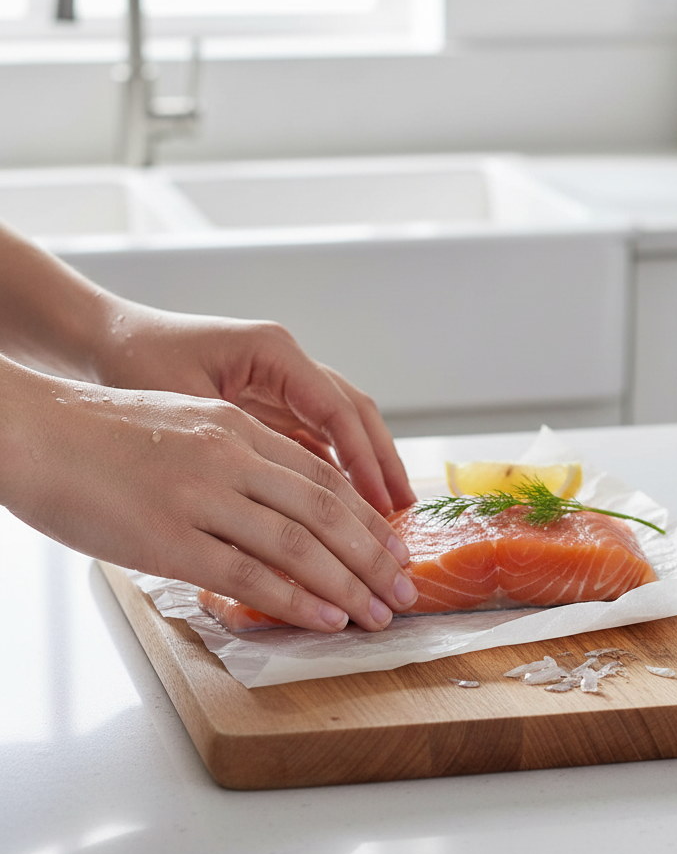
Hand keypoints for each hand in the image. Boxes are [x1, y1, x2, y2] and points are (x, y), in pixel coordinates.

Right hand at [0, 361, 418, 631]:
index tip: (392, 547)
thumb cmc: (97, 434)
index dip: (364, 516)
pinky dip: (295, 598)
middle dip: (373, 556)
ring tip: (378, 614)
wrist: (28, 430)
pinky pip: (247, 574)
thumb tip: (270, 503)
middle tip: (403, 590)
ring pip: (297, 545)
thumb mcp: (182, 426)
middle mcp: (229, 458)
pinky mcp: (167, 538)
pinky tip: (325, 618)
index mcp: (236, 429)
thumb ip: (231, 459)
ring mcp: (200, 497)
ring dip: (347, 585)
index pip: (322, 477)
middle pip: (325, 511)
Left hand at [91, 301, 416, 515]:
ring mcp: (280, 381)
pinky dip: (336, 466)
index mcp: (273, 353)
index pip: (337, 409)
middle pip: (354, 413)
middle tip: (403, 513)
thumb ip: (237, 450)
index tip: (382, 504)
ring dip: (367, 466)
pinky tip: (347, 501)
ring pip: (342, 424)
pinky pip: (315, 434)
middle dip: (382, 463)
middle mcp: (287, 363)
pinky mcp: (268, 400)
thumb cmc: (131, 363)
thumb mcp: (182, 406)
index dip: (364, 460)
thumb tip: (280, 511)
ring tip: (390, 511)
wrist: (97, 340)